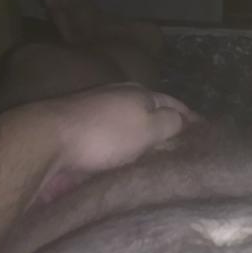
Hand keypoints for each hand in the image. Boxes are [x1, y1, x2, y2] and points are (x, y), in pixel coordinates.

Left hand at [19, 82, 195, 202]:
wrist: (47, 141)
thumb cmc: (105, 134)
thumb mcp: (149, 126)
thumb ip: (170, 122)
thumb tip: (182, 120)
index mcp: (139, 91)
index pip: (174, 102)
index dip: (190, 117)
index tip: (204, 131)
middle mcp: (117, 96)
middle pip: (150, 111)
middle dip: (166, 125)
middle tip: (182, 146)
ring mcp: (95, 111)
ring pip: (129, 125)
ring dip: (143, 137)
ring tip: (157, 156)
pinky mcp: (78, 131)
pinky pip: (111, 139)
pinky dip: (123, 147)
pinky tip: (125, 160)